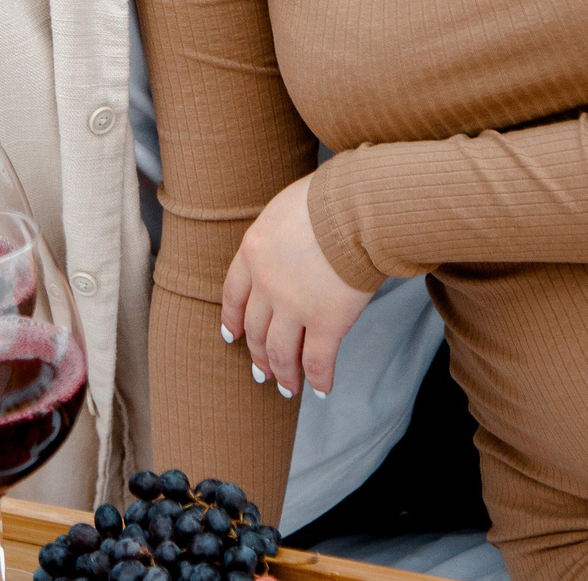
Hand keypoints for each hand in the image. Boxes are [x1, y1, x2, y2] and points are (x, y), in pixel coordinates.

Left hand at [221, 173, 372, 398]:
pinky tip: (321, 389)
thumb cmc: (329, 198)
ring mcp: (294, 307)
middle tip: (261, 372)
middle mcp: (266, 284)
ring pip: (281, 352)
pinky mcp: (326, 322)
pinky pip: (318, 361)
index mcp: (252, 252)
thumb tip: (291, 242)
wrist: (356, 207)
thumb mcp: (285, 208)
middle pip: (255, 329)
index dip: (231, 319)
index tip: (232, 336)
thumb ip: (279, 234)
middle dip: (257, 354)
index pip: (233, 294)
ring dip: (283, 374)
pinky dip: (318, 379)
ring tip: (287, 388)